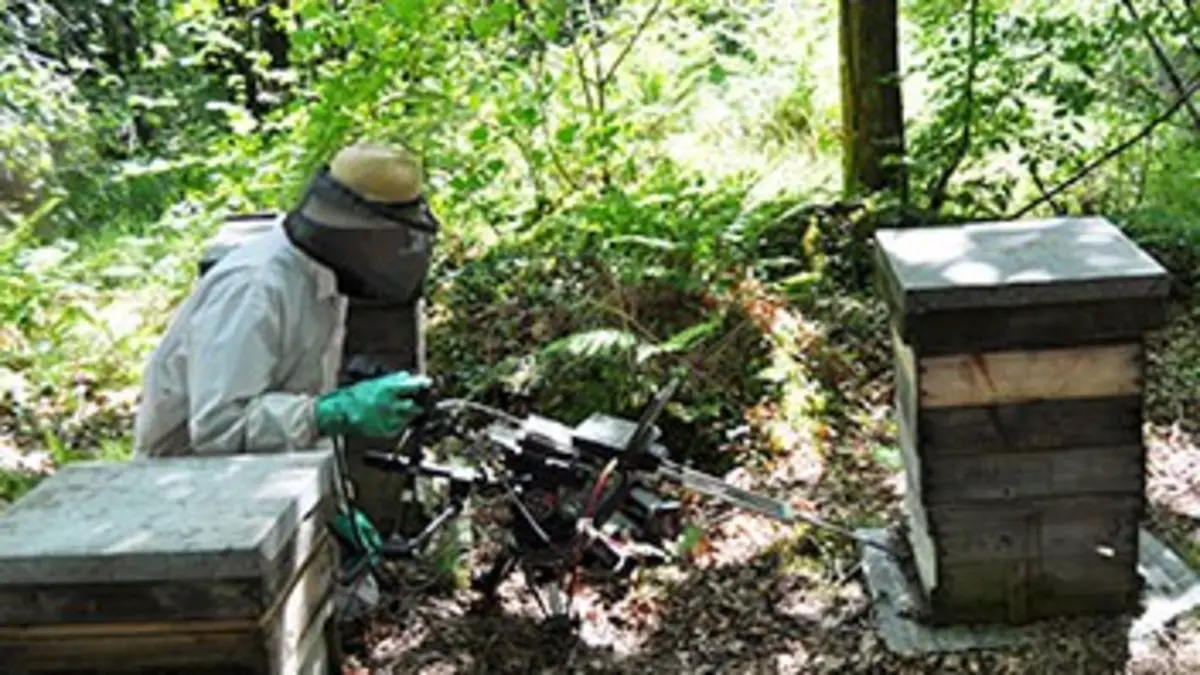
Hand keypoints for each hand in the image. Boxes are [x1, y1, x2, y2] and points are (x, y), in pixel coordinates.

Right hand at [314, 371, 431, 437]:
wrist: (341, 413)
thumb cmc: (356, 396)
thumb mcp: (375, 382)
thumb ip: (395, 380)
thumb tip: (409, 377)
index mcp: (389, 390)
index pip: (415, 386)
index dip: (424, 386)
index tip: (428, 385)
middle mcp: (391, 405)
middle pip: (416, 406)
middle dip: (418, 404)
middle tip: (416, 401)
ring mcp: (389, 420)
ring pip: (409, 418)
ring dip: (409, 414)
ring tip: (397, 409)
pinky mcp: (387, 431)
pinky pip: (400, 427)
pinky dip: (399, 422)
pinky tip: (389, 418)